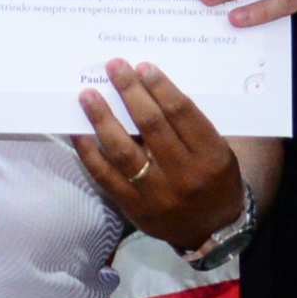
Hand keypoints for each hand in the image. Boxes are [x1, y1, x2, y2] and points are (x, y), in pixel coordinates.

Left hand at [72, 60, 244, 250]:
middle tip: (114, 67)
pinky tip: (79, 130)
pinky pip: (105, 176)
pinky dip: (89, 152)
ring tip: (88, 95)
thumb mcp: (217, 151)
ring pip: (124, 151)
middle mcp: (185, 175)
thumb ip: (188, 125)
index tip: (142, 67)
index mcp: (211, 156)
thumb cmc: (213, 179)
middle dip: (130, 92)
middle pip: (152, 126)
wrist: (211, 230)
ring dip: (102, 118)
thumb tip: (146, 87)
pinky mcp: (134, 208)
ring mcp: (157, 194)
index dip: (160, 87)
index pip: (182, 113)